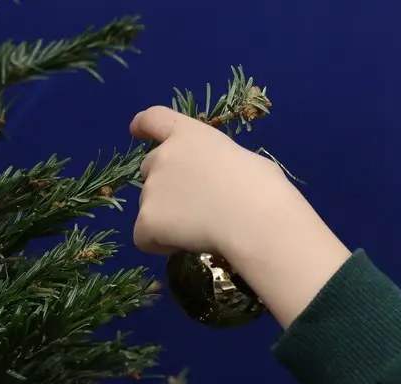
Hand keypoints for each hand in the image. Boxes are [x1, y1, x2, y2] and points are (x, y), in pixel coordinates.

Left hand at [130, 106, 349, 325]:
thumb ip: (219, 166)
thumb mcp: (245, 162)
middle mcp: (163, 156)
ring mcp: (152, 188)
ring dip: (166, 216)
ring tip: (199, 231)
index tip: (136, 132)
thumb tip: (222, 184)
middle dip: (165, 184)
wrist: (256, 220)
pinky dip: (159, 244)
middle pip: (150, 168)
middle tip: (192, 205)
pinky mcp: (147, 220)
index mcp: (190, 135)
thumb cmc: (264, 189)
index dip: (143, 125)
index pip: (154, 119)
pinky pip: (144, 237)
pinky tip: (183, 246)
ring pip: (149, 205)